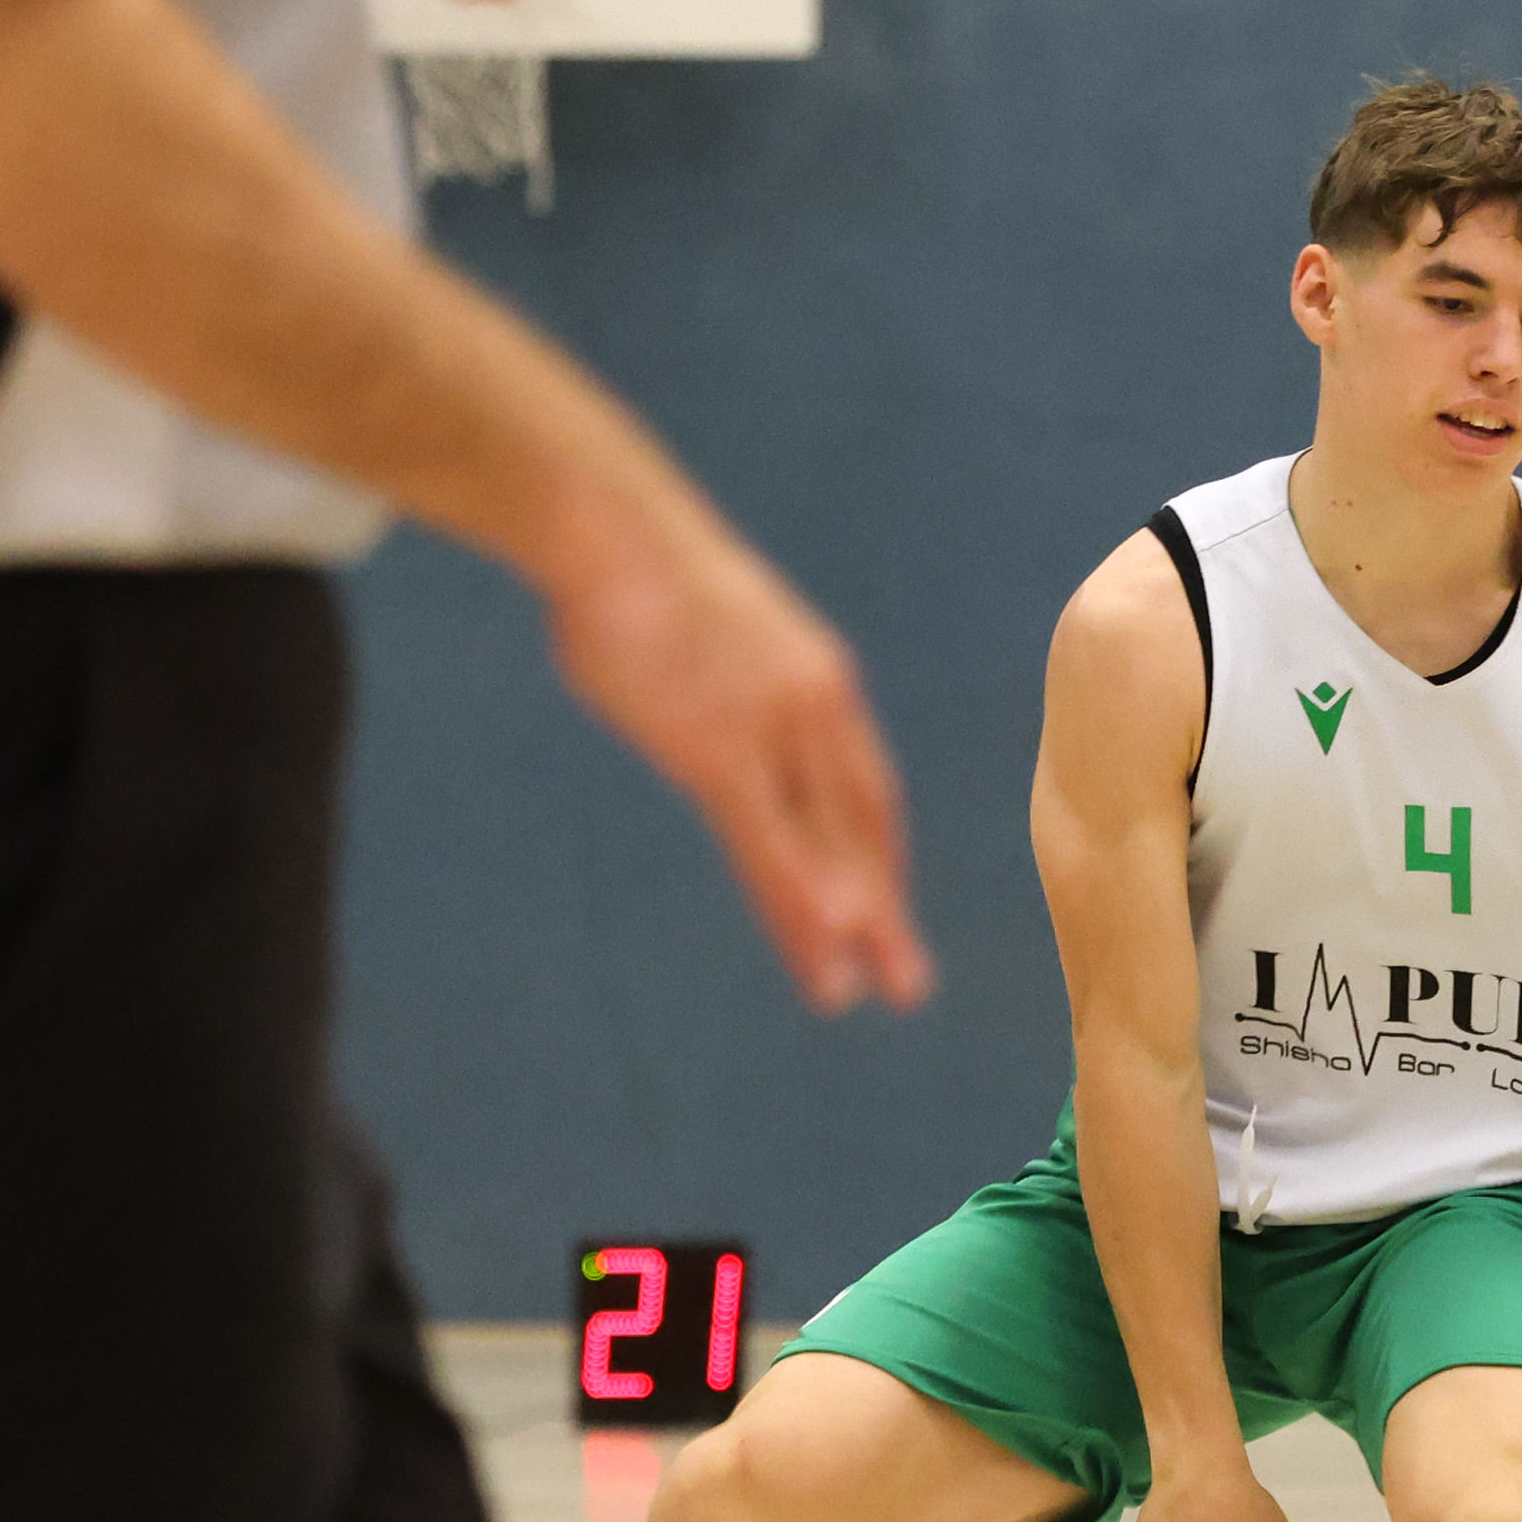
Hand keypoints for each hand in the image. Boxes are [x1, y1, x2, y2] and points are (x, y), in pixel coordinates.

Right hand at [542, 481, 936, 1014]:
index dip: (877, 856)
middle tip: (906, 983)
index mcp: (820, 682)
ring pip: (823, 846)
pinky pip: (769, 843)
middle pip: (862, 827)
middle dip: (882, 908)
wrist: (615, 530)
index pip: (863, 788)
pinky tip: (820, 948)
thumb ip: (732, 686)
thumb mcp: (713, 633)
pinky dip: (799, 901)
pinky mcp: (720, 750)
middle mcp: (817, 709)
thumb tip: (709, 706)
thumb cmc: (645, 575)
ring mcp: (774, 731)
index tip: (881, 907)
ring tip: (863, 991)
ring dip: (846, 925)